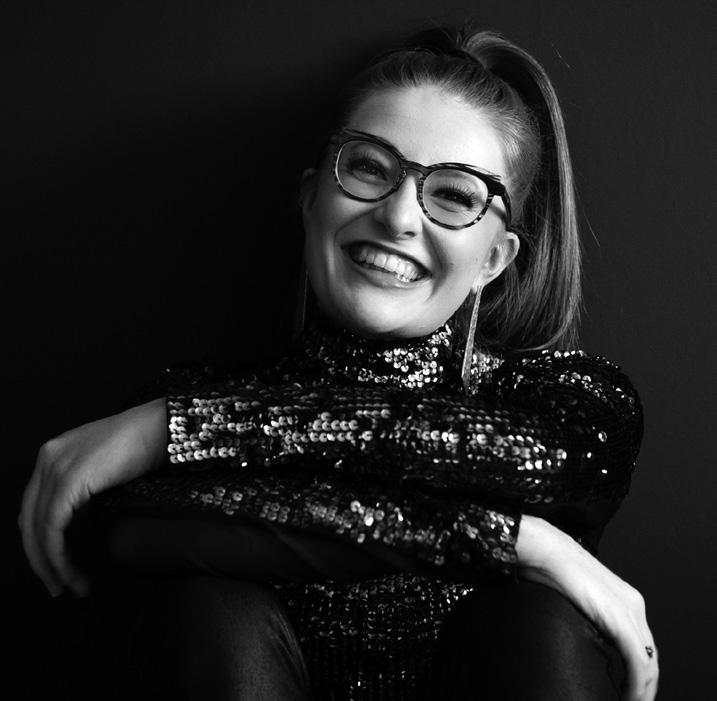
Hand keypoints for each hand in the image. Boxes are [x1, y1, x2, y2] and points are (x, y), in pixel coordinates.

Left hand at [19, 398, 166, 597]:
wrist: (162, 427)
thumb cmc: (147, 444)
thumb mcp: (105, 467)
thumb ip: (85, 486)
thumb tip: (78, 516)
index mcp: (54, 454)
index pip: (34, 507)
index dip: (39, 541)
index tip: (54, 567)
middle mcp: (47, 458)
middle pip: (28, 521)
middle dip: (40, 560)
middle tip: (57, 587)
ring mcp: (55, 467)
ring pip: (37, 529)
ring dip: (50, 565)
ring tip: (69, 586)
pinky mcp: (69, 480)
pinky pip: (52, 528)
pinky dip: (58, 556)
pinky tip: (71, 572)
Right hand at [517, 516, 657, 700]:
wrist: (542, 549)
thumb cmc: (548, 569)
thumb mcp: (573, 598)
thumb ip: (586, 616)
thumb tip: (579, 637)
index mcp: (624, 598)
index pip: (641, 643)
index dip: (638, 672)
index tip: (625, 690)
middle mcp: (634, 604)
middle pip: (650, 656)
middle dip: (644, 685)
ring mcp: (629, 611)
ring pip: (649, 663)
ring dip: (642, 690)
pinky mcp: (620, 620)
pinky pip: (639, 662)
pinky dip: (637, 685)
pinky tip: (629, 697)